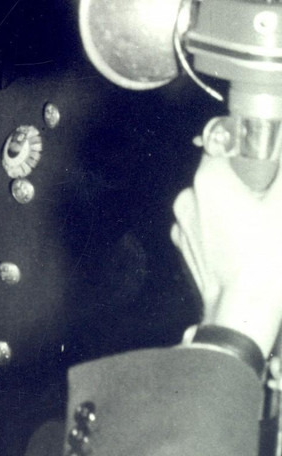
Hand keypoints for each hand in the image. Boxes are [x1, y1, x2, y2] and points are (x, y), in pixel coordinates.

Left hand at [171, 148, 281, 356]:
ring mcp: (184, 224)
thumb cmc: (266, 261)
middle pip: (219, 173)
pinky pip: (206, 225)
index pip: (224, 142)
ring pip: (212, 200)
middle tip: (268, 199)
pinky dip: (223, 227)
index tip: (265, 156)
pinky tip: (246, 243)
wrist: (242, 313)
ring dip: (234, 205)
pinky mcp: (187, 247)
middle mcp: (189, 196)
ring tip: (261, 226)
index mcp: (209, 179)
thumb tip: (281, 147)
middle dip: (245, 180)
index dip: (247, 146)